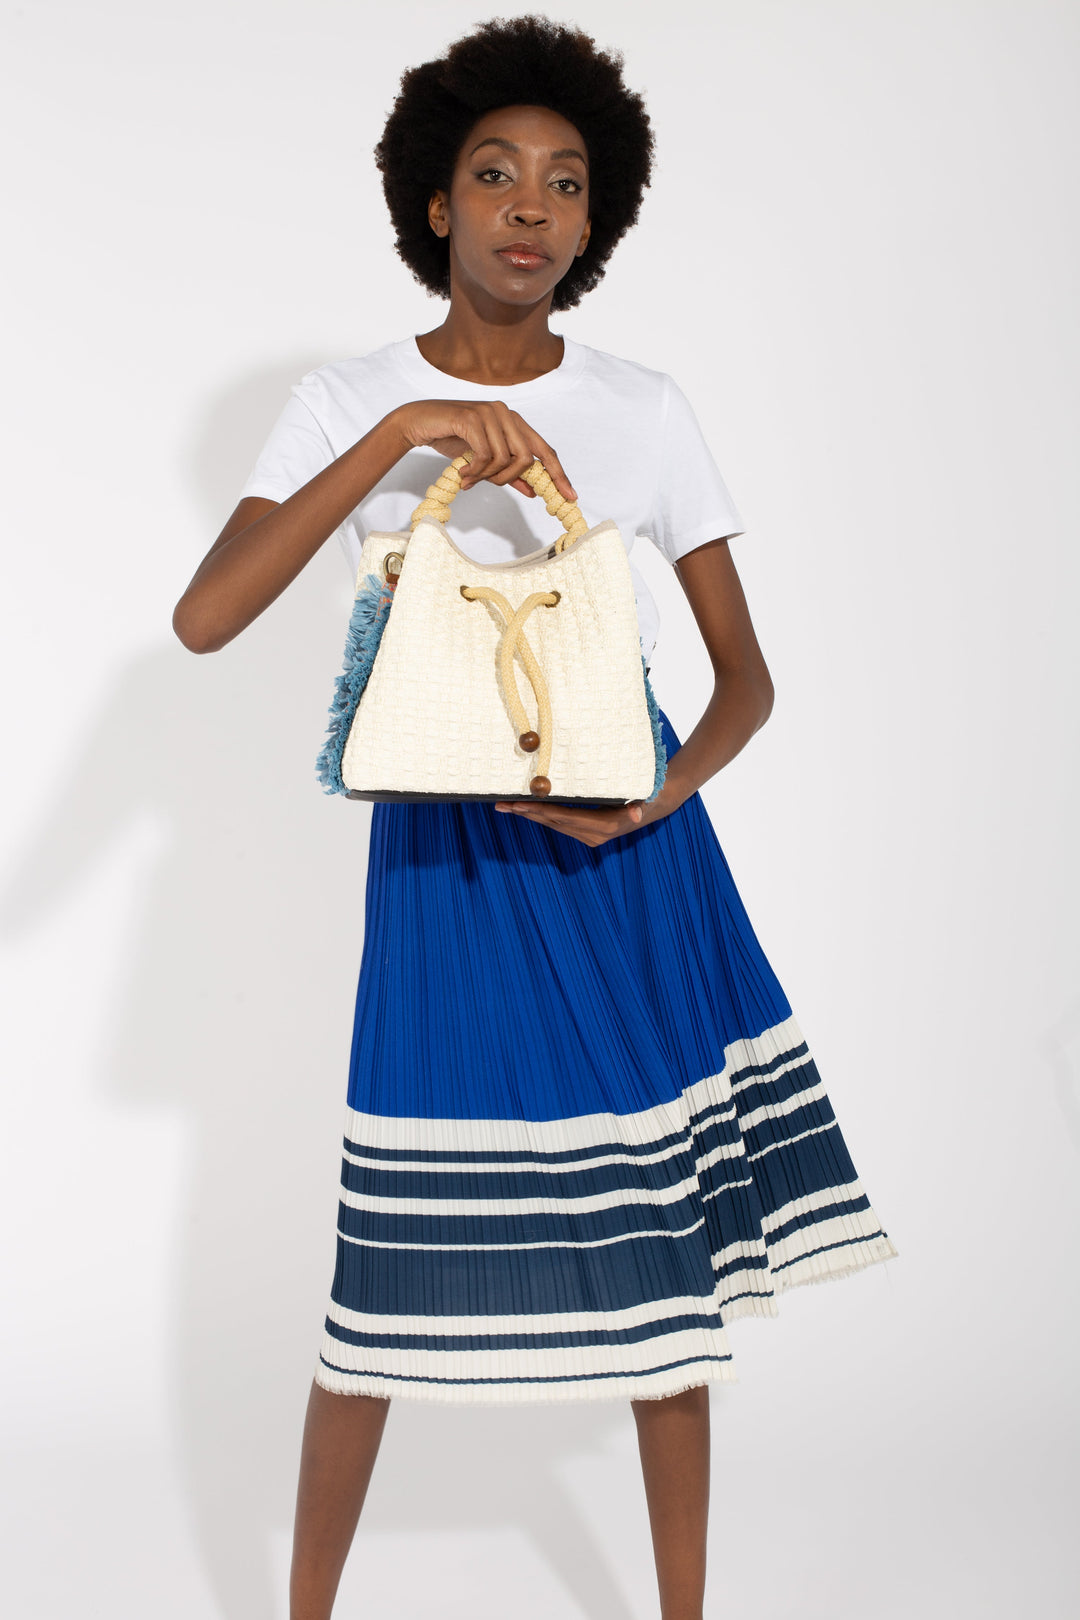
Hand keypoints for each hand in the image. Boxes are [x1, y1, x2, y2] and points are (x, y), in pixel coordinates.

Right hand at [389, 400, 576, 503]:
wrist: (419, 424)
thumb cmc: (452, 439)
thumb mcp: (485, 460)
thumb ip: (509, 473)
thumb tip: (533, 491)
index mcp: (514, 421)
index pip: (544, 449)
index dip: (558, 474)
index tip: (571, 497)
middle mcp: (506, 413)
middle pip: (527, 457)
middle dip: (509, 479)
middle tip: (490, 484)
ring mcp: (490, 413)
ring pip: (506, 458)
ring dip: (487, 476)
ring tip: (470, 478)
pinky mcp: (472, 418)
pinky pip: (485, 455)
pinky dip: (475, 471)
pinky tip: (463, 473)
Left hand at [494, 785, 679, 847]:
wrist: (656, 805)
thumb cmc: (649, 796)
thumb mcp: (646, 799)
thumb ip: (639, 806)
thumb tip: (636, 813)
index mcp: (603, 826)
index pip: (564, 818)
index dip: (541, 811)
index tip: (521, 804)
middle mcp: (593, 835)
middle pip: (553, 823)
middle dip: (527, 813)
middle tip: (502, 804)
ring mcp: (588, 835)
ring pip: (552, 824)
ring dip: (529, 815)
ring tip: (505, 806)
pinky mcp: (586, 831)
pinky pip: (558, 823)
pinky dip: (541, 815)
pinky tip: (525, 809)